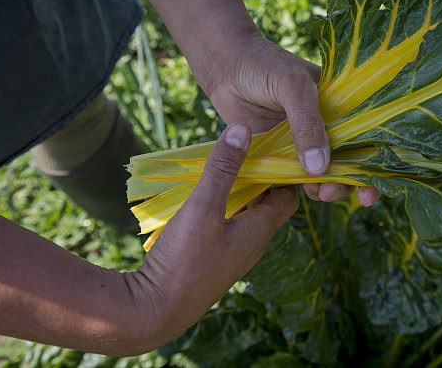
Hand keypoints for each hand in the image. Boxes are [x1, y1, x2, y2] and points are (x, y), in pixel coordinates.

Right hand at [124, 124, 296, 346]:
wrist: (153, 311)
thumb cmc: (184, 258)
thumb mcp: (203, 206)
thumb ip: (223, 168)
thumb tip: (244, 130)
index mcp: (259, 231)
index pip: (287, 197)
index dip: (283, 173)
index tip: (272, 150)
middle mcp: (252, 246)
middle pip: (266, 205)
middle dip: (259, 178)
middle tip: (244, 153)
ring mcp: (232, 257)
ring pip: (244, 217)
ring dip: (238, 194)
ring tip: (222, 170)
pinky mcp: (212, 264)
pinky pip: (226, 229)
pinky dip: (222, 210)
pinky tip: (202, 200)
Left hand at [199, 30, 378, 206]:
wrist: (225, 66)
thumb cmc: (264, 66)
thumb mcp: (293, 87)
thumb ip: (307, 124)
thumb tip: (320, 169)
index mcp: (340, 107)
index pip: (365, 139)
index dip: (372, 167)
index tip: (370, 192)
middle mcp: (325, 127)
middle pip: (346, 164)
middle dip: (345, 185)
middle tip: (330, 192)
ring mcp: (301, 143)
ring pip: (320, 176)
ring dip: (321, 190)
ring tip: (314, 192)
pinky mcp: (277, 154)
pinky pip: (290, 178)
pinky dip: (293, 190)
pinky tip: (288, 196)